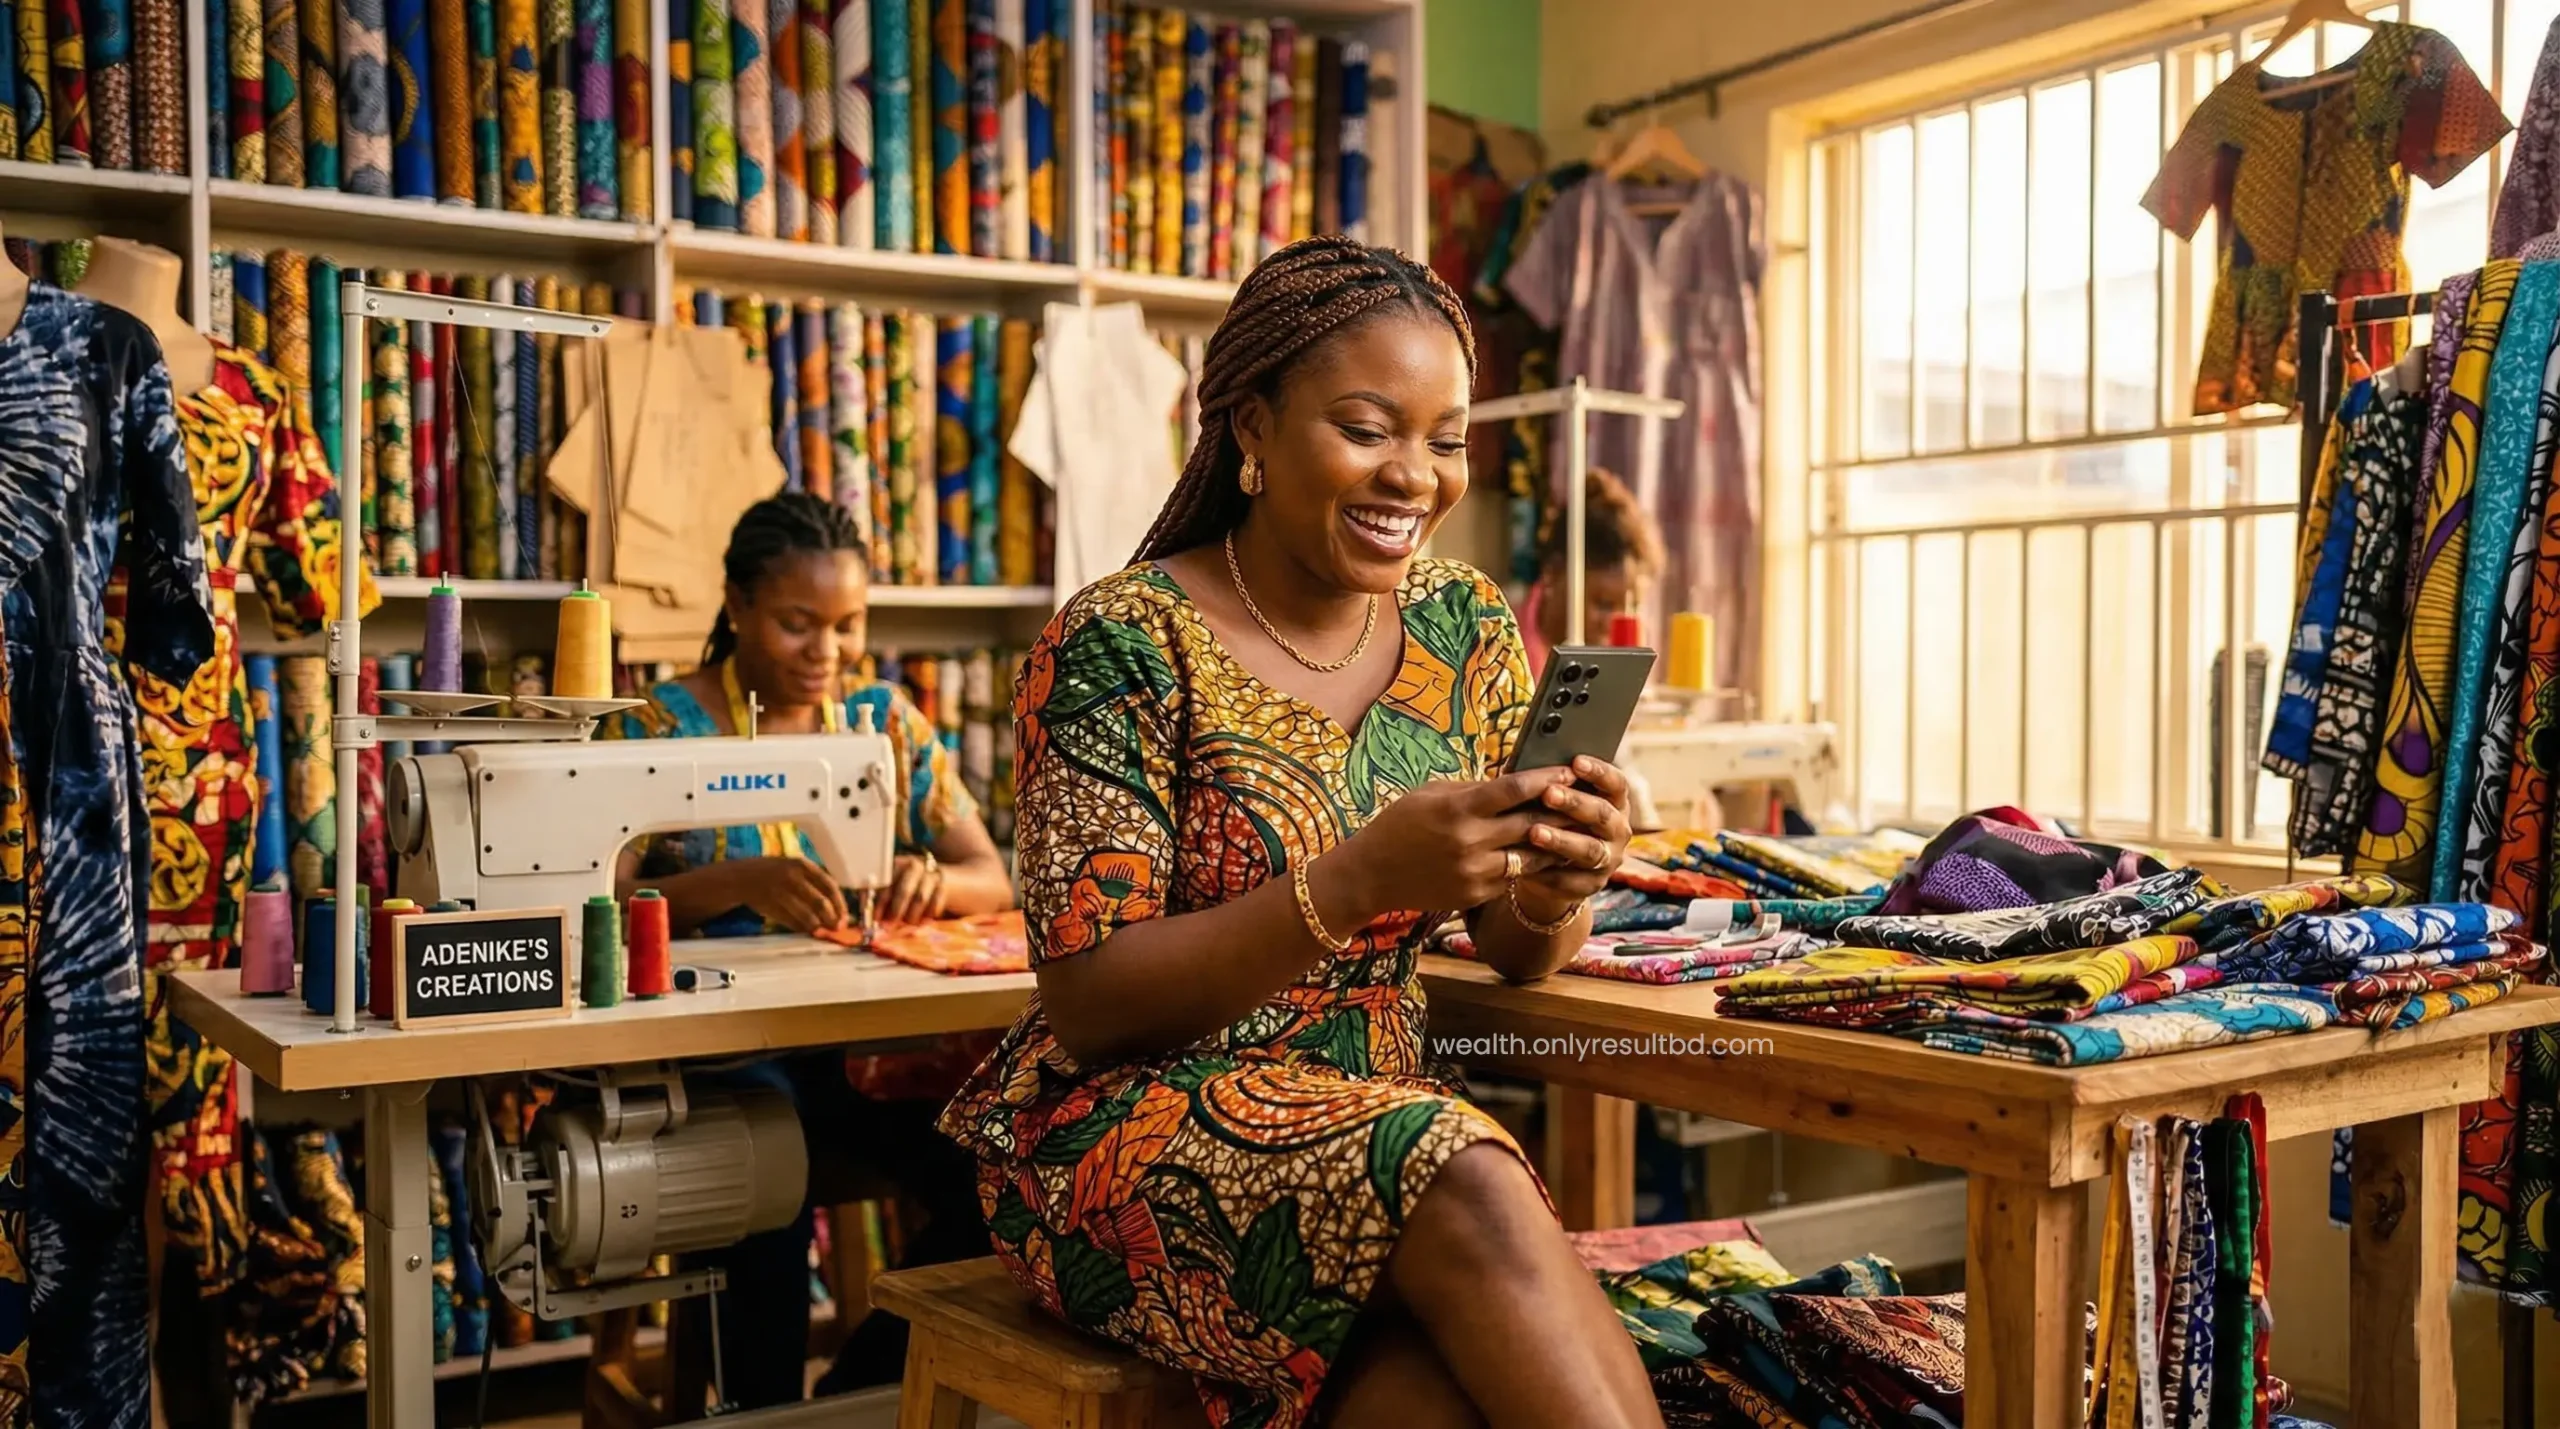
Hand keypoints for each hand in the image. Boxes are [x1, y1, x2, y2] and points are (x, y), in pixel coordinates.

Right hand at [722, 855, 849, 934]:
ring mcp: (780, 892)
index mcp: (802, 865)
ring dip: (817, 926)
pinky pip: (791, 921)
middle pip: (820, 902)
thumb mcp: (794, 868)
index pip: (829, 885)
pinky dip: (801, 928)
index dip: (840, 903)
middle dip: (832, 918)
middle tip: (837, 928)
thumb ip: (813, 883)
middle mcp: (792, 877)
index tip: (845, 916)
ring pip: (806, 914)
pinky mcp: (770, 906)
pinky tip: (806, 930)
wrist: (741, 876)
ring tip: (822, 931)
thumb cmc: (774, 872)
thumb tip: (835, 907)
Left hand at [879, 852, 949, 924]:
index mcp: (896, 865)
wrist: (939, 878)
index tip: (876, 918)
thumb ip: (882, 901)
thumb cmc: (909, 886)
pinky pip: (935, 904)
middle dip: (895, 912)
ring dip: (911, 916)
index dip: (879, 903)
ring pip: (920, 899)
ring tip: (906, 925)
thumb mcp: (893, 887)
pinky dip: (927, 916)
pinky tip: (922, 922)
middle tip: (888, 927)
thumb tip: (872, 919)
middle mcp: (913, 866)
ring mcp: (930, 875)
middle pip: (904, 891)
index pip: (886, 883)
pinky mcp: (943, 885)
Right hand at [1333, 768, 1576, 917]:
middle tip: (1586, 799)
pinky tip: (1546, 855)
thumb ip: (1475, 789)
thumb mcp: (1432, 794)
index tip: (1568, 771)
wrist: (1371, 874)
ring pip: (1531, 856)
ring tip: (1576, 829)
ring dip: (1555, 842)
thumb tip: (1515, 780)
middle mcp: (1470, 842)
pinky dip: (1530, 865)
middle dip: (1562, 810)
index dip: (1546, 780)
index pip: (1514, 790)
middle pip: (1532, 824)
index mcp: (1458, 809)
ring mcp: (1475, 872)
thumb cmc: (1399, 824)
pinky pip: (1512, 877)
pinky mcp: (1476, 894)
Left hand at [1516, 756, 1632, 916]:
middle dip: (1575, 803)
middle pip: (1602, 815)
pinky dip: (1549, 872)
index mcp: (1614, 802)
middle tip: (1548, 794)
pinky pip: (1571, 880)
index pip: (1617, 784)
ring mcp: (1608, 860)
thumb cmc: (1551, 818)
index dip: (1599, 773)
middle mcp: (1618, 830)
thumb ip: (1551, 784)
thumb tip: (1527, 762)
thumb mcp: (1555, 800)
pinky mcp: (1591, 886)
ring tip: (1534, 832)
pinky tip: (1527, 865)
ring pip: (1588, 850)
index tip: (1576, 761)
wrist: (1551, 867)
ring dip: (1562, 840)